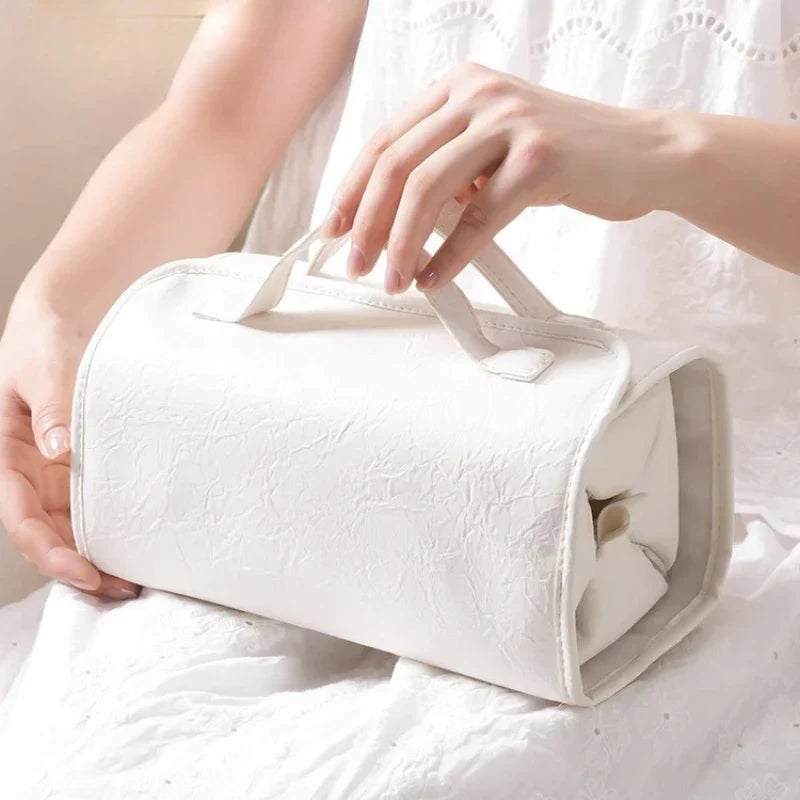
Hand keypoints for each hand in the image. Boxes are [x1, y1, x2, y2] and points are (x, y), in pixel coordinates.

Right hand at [0, 278, 139, 599]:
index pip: (20, 517)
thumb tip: (59, 450)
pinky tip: (144, 543)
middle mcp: (31, 471)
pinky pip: (100, 504)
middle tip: (125, 587)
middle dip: (82, 566)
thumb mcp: (45, 366)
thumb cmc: (47, 336)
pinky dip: (118, 527)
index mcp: (7, 453)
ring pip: (75, 525)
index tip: (85, 571)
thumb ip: (52, 405)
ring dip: (102, 553)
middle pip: (50, 532)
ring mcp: (60, 471)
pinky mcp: (88, 464)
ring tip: (140, 577)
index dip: (49, 552)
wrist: (70, 314)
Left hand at [320, 61, 681, 292]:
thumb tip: (393, 220)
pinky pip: (479, 218)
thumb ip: (448, 170)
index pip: (386, 141)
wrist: (644, 153)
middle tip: (356, 264)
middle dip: (369, 223)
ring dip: (403, 244)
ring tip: (395, 280)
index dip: (353, 190)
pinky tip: (436, 279)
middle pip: (398, 164)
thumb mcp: (495, 149)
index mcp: (459, 87)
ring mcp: (510, 122)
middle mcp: (479, 94)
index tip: (334, 230)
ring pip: (429, 189)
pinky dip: (452, 256)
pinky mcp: (540, 159)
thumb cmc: (565, 156)